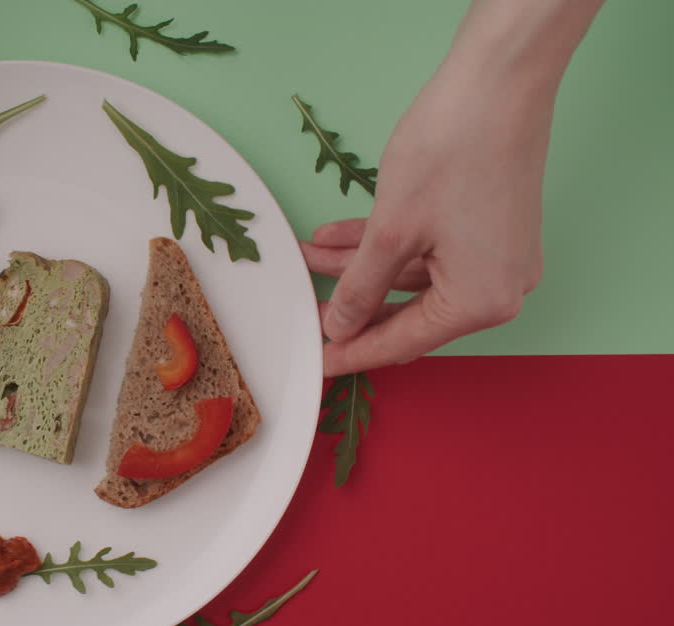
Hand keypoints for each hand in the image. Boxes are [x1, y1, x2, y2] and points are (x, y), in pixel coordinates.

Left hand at [303, 0, 602, 376]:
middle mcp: (499, 287)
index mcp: (482, 301)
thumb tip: (341, 326)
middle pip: (408, 312)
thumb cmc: (453, 151)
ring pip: (411, 275)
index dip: (353, 352)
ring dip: (360, 266)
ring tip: (311, 255)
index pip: (403, 342)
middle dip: (352, 302)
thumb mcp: (390, 233)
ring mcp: (497, 256)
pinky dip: (385, 245)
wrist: (498, 82)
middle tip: (308, 306)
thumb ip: (360, 288)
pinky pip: (428, 250)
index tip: (319, 363)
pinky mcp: (489, 227)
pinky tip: (338, 235)